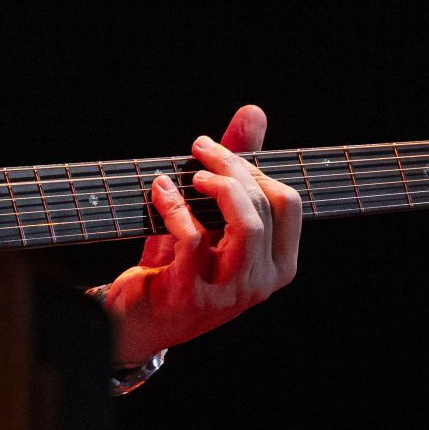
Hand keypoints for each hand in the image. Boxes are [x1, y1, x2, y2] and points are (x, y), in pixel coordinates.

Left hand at [98, 104, 300, 363]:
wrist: (139, 316)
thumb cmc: (180, 261)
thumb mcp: (212, 215)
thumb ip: (236, 166)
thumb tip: (254, 112)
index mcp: (277, 263)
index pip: (289, 203)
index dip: (254, 167)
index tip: (218, 150)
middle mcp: (261, 281)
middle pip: (267, 207)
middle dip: (233, 166)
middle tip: (200, 149)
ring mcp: (229, 291)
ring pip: (247, 225)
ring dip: (218, 186)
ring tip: (191, 173)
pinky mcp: (190, 293)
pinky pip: (193, 238)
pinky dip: (174, 206)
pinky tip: (159, 190)